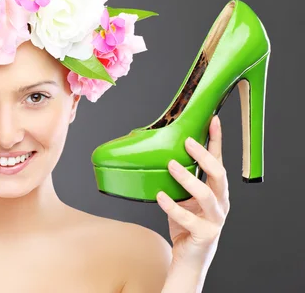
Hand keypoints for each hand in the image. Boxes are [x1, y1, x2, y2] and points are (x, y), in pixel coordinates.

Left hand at [156, 115, 229, 269]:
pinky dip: (172, 206)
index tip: (212, 120)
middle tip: (187, 142)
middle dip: (204, 155)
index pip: (218, 161)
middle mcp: (220, 202)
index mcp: (217, 191)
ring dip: (187, 178)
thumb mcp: (184, 198)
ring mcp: (215, 219)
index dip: (216, 141)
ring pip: (206, 194)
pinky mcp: (204, 234)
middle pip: (218, 174)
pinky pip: (187, 217)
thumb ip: (179, 180)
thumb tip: (159, 154)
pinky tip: (160, 196)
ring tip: (170, 165)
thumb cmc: (186, 224)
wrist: (189, 259)